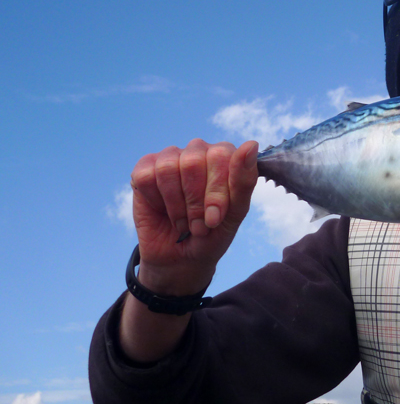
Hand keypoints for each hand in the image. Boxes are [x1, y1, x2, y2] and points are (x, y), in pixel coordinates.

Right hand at [129, 139, 259, 295]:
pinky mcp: (145, 169)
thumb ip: (244, 181)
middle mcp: (199, 151)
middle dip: (195, 202)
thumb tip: (251, 145)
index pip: (222, 156)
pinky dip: (156, 201)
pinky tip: (162, 209)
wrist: (182, 258)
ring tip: (183, 221)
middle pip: (193, 161)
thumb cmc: (213, 233)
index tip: (215, 219)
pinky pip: (145, 176)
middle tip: (199, 224)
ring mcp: (171, 157)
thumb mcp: (235, 213)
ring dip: (176, 205)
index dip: (216, 191)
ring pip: (168, 168)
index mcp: (226, 156)